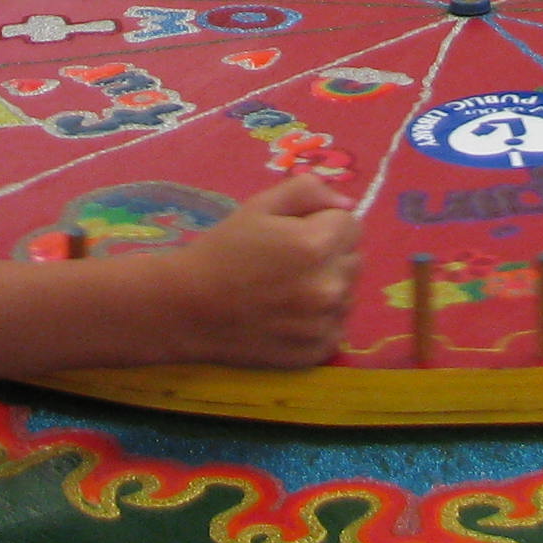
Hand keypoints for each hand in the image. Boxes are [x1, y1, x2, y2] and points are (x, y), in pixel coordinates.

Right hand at [154, 175, 358, 366]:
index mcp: (317, 244)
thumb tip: (346, 202)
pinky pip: (337, 327)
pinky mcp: (318, 351)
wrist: (189, 308)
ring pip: (348, 293)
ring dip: (328, 287)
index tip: (295, 233)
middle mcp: (329, 286)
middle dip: (330, 254)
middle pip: (354, 258)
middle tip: (290, 261)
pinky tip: (289, 315)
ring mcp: (325, 323)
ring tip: (288, 289)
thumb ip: (307, 191)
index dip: (324, 222)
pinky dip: (320, 321)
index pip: (351, 223)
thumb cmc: (223, 250)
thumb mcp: (259, 205)